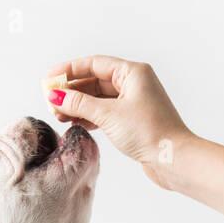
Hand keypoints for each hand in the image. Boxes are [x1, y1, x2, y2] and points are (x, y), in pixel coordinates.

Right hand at [44, 55, 191, 186]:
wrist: (173, 158)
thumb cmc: (149, 132)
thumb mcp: (109, 115)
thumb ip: (80, 104)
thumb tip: (56, 96)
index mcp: (133, 72)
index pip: (95, 64)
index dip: (70, 70)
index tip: (50, 77)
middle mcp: (134, 83)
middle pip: (95, 81)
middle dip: (72, 91)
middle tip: (51, 100)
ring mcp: (134, 102)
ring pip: (99, 99)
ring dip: (79, 106)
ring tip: (58, 115)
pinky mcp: (132, 120)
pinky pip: (105, 113)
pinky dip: (90, 116)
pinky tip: (75, 122)